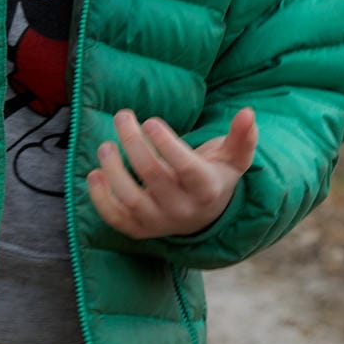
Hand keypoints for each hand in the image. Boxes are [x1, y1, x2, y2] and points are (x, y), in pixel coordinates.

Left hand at [87, 107, 257, 241]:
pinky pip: (116, 218)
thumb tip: (248, 112)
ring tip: (105, 145)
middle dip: (133, 142)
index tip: (150, 121)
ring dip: (113, 170)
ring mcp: (159, 222)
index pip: (185, 167)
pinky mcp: (140, 230)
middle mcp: (182, 209)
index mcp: (206, 189)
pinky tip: (94, 174)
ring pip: (130, 198)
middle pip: (153, 174)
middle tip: (123, 116)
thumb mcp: (233, 159)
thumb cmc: (215, 177)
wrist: (205, 217)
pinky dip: (100, 199)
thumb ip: (242, 137)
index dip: (165, 143)